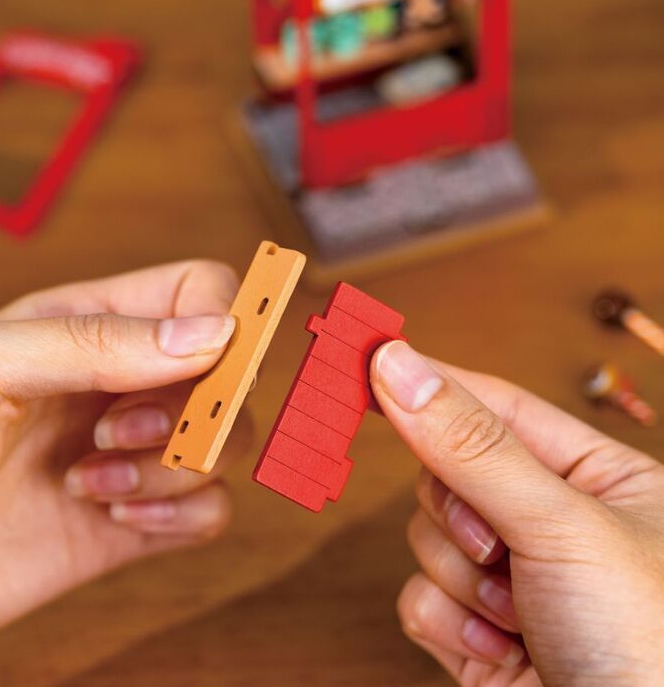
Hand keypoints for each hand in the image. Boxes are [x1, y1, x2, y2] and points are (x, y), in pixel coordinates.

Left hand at [0, 261, 250, 660]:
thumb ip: (95, 339)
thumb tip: (212, 334)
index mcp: (89, 324)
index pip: (198, 291)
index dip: (225, 318)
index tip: (213, 361)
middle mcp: (123, 383)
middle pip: (229, 370)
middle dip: (195, 407)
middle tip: (121, 431)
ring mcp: (135, 451)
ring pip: (226, 441)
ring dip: (177, 466)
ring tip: (98, 480)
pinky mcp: (141, 517)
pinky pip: (212, 508)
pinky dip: (184, 514)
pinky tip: (121, 517)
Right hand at [371, 340, 663, 686]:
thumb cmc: (652, 649)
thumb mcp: (561, 524)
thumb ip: (472, 445)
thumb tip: (400, 368)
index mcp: (593, 478)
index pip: (493, 404)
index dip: (433, 383)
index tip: (372, 359)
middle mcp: (548, 521)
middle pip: (445, 471)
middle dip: (461, 514)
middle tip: (499, 542)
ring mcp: (508, 576)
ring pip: (423, 535)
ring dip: (462, 578)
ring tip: (518, 611)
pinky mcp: (475, 628)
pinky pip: (417, 596)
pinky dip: (449, 624)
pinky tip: (501, 648)